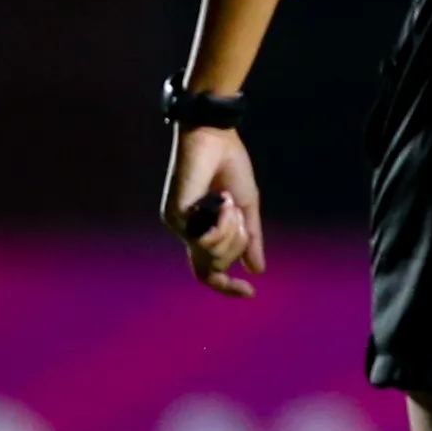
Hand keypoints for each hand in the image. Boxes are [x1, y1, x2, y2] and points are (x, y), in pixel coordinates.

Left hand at [165, 125, 264, 296]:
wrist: (215, 137)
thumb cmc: (230, 166)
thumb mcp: (247, 207)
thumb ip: (251, 239)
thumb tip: (257, 269)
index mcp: (204, 231)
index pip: (209, 272)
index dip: (228, 288)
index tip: (250, 293)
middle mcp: (188, 232)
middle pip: (215, 268)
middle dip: (237, 246)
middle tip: (239, 215)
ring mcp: (179, 226)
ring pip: (212, 255)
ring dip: (231, 232)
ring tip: (228, 202)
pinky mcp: (175, 215)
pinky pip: (204, 239)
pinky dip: (221, 222)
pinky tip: (221, 199)